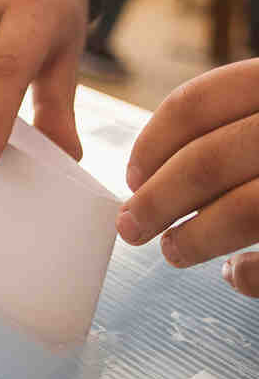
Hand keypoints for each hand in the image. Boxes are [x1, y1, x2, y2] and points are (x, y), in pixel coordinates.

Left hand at [119, 60, 258, 296]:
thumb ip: (228, 123)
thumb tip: (151, 176)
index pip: (196, 103)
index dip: (152, 144)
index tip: (131, 177)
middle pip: (207, 160)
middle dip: (157, 201)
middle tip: (131, 227)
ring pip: (244, 210)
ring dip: (195, 239)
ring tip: (173, 252)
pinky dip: (251, 274)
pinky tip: (236, 275)